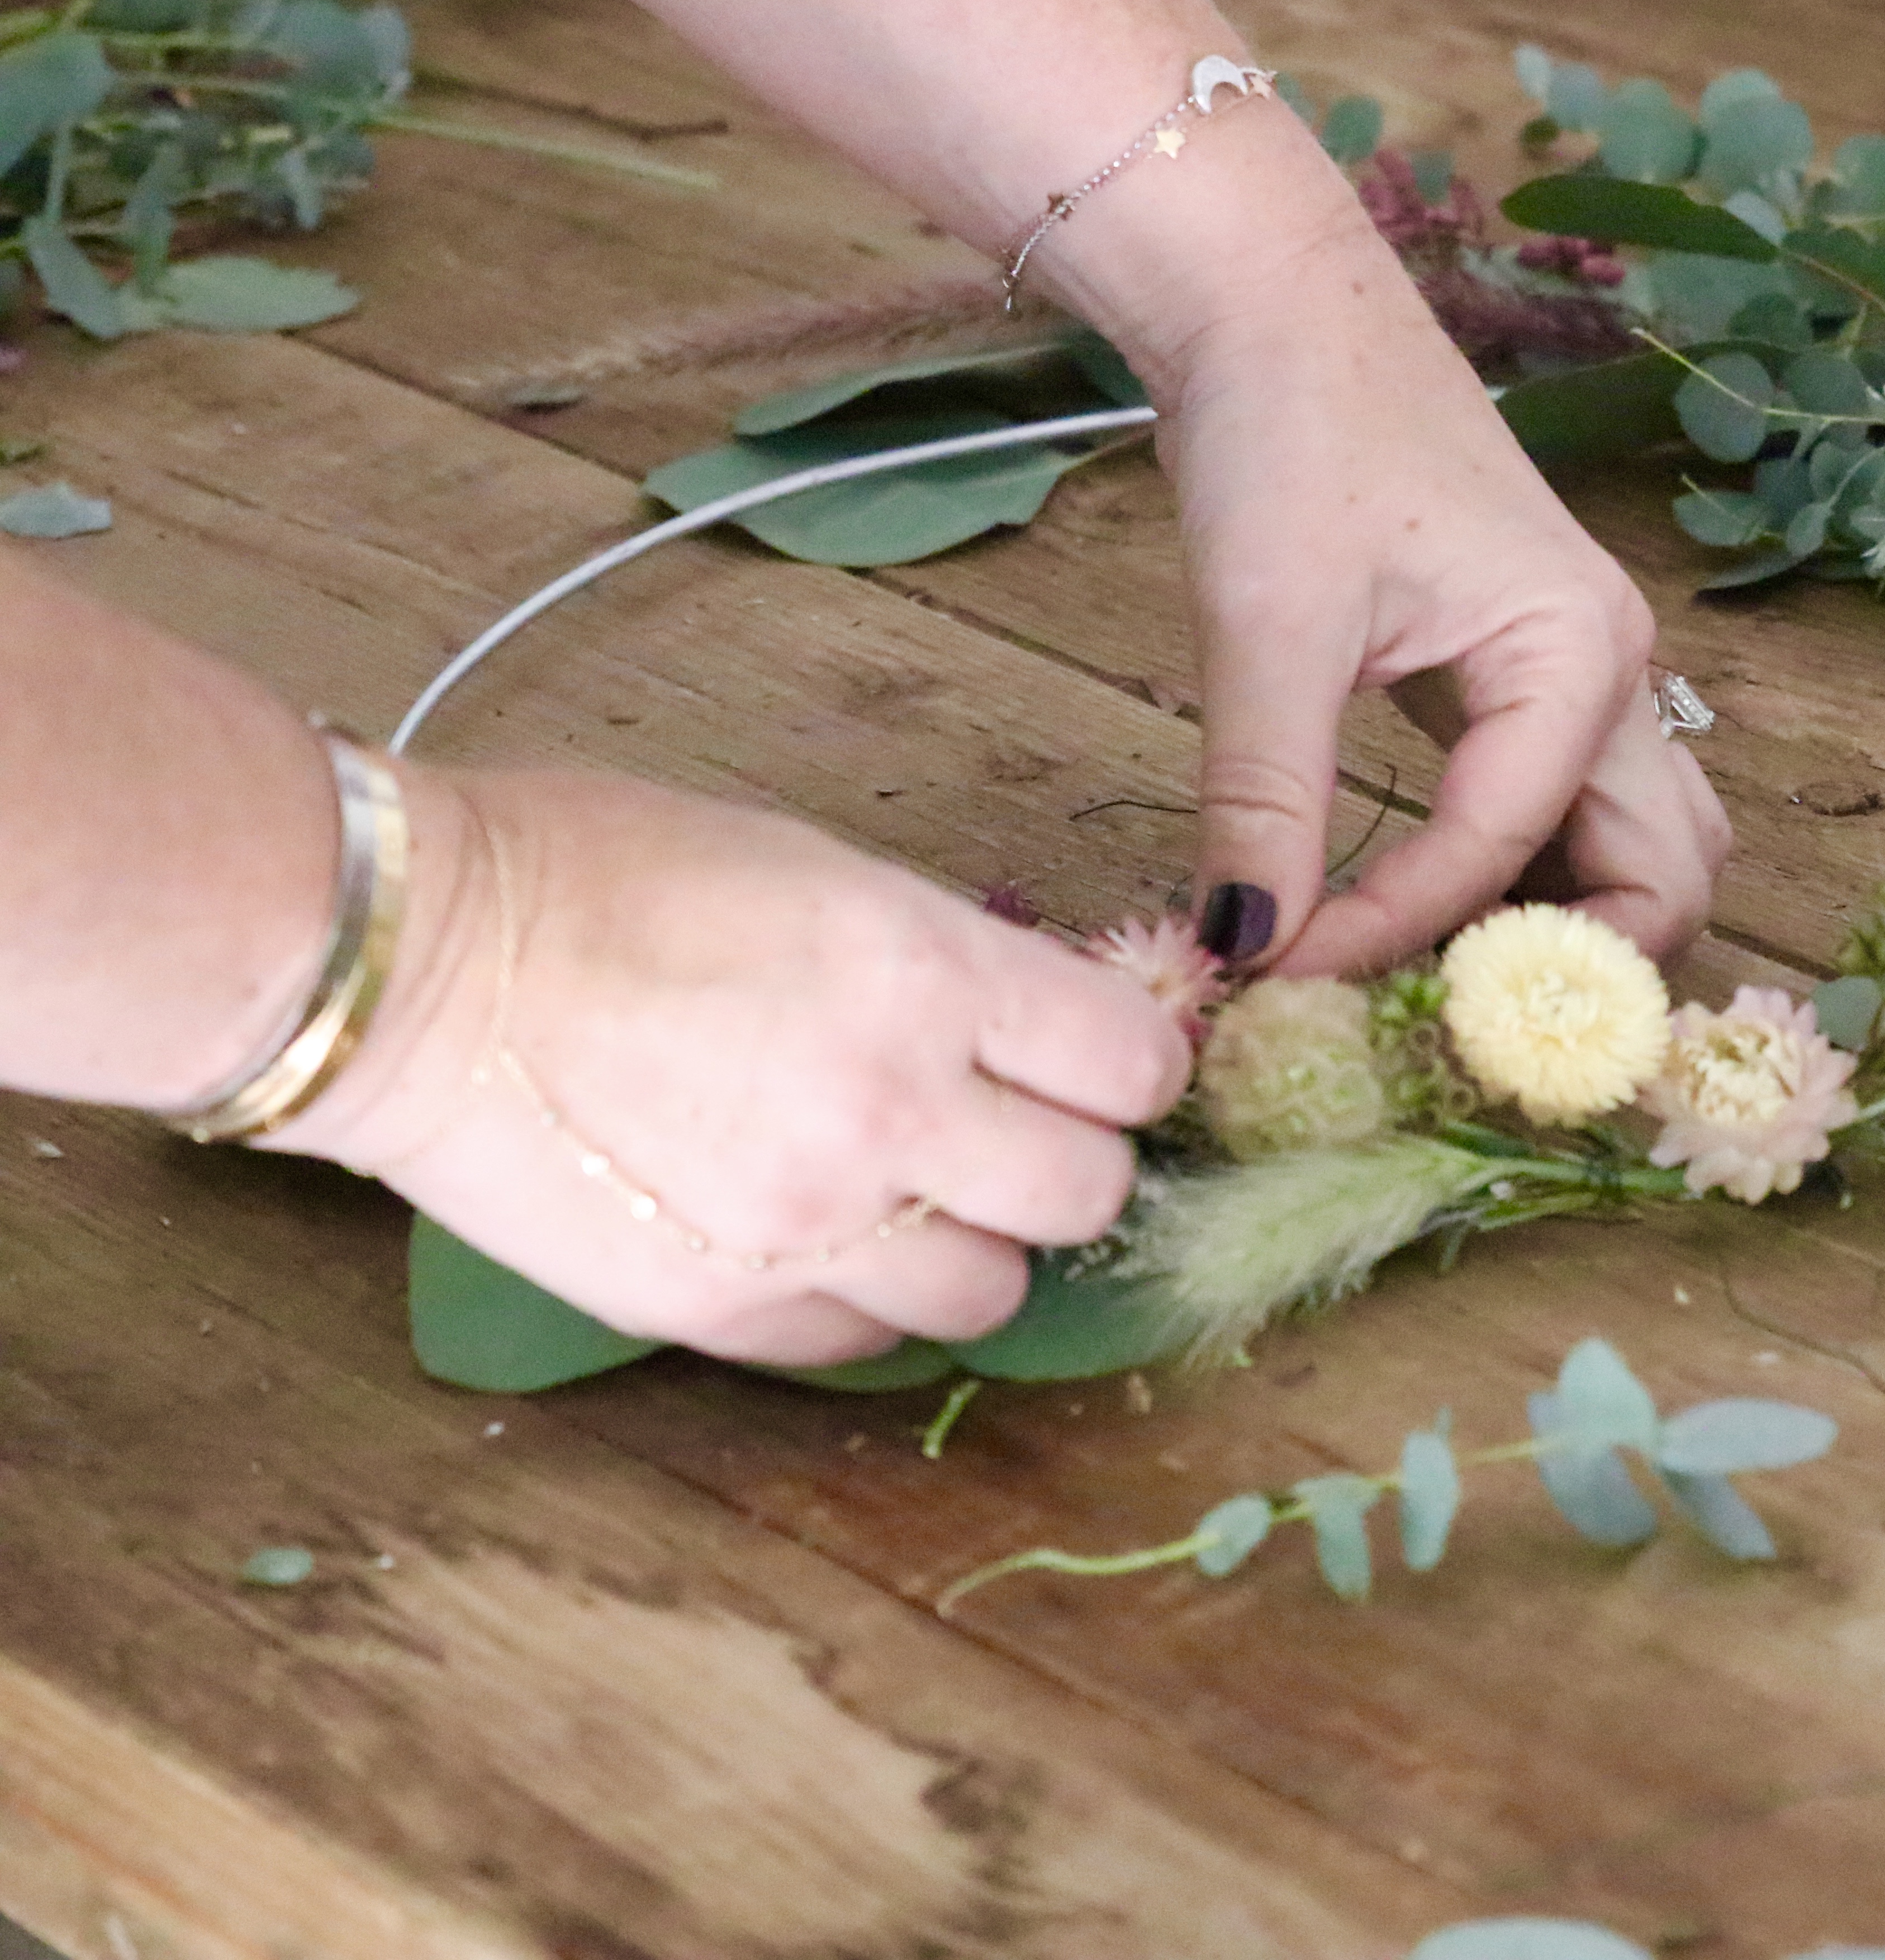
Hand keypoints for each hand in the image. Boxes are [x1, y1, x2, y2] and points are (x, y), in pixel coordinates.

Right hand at [275, 765, 1191, 1364]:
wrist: (419, 967)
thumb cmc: (608, 875)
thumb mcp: (822, 870)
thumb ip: (948, 962)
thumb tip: (1043, 1025)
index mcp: (927, 977)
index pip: (1133, 1066)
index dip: (1130, 1064)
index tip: (1098, 1060)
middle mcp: (893, 1114)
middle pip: (1087, 1194)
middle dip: (1067, 1159)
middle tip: (1011, 1128)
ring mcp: (809, 1229)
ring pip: (994, 1294)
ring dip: (974, 1246)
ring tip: (909, 1194)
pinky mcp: (724, 1312)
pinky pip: (864, 1346)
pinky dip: (864, 1302)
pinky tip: (815, 1240)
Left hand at [1149, 219, 1732, 978]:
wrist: (1276, 309)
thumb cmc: (1290, 434)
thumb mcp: (1270, 630)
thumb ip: (1264, 804)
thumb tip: (1241, 956)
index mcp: (1578, 653)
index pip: (1506, 850)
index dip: (1396, 934)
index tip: (1280, 981)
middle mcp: (1614, 674)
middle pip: (1662, 878)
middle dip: (1566, 973)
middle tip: (1429, 1021)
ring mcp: (1584, 679)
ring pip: (1631, 852)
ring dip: (1554, 934)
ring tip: (1425, 982)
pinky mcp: (1529, 682)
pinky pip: (1563, 816)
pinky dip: (1513, 882)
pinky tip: (1416, 915)